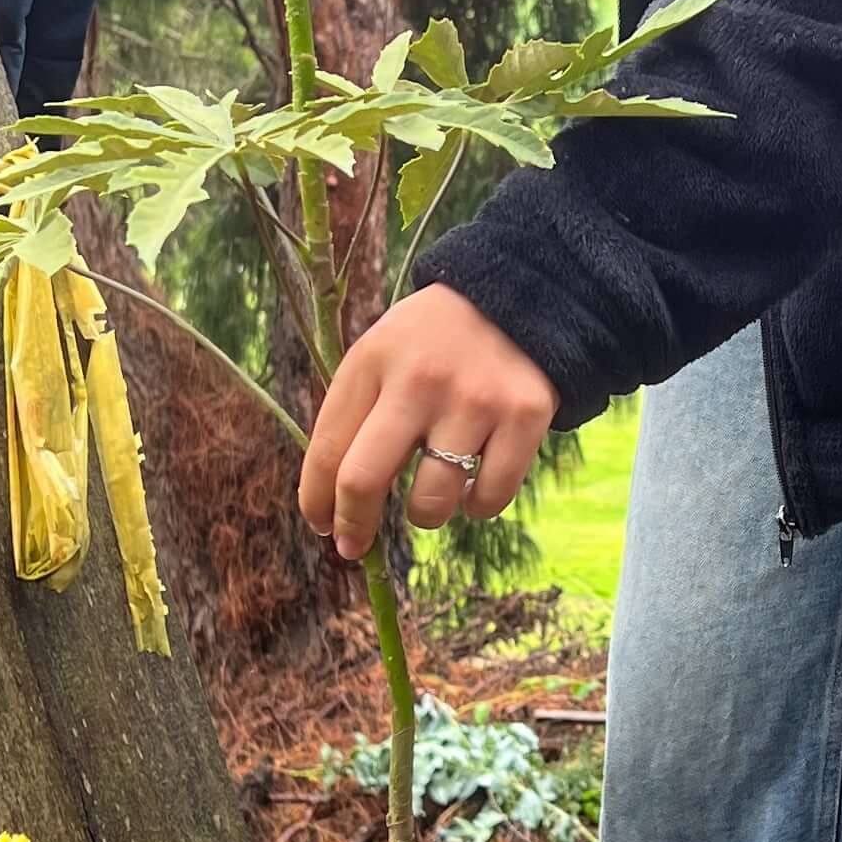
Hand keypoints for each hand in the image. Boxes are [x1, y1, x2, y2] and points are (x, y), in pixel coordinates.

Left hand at [299, 284, 559, 562]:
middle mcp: (419, 381)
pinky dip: (477, 505)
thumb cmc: (434, 340)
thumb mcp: (382, 353)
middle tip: (353, 546)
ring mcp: (474, 401)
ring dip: (424, 515)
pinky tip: (474, 482)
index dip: (317, 500)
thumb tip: (333, 501)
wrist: (520, 294)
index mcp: (372, 362)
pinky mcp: (524, 418)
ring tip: (430, 497)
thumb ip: (355, 413)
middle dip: (353, 527)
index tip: (322, 525)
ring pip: (431, 503)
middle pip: (363, 480)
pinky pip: (488, 498)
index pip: (326, 449)